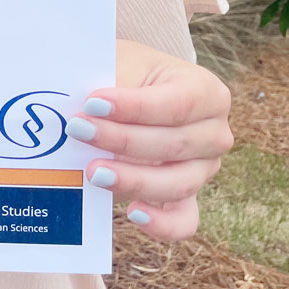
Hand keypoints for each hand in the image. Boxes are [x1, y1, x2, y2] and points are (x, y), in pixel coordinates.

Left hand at [67, 39, 232, 240]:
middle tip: (77, 130)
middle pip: (175, 144)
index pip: (177, 103)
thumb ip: (110, 84)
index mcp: (205, 91)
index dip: (135, 107)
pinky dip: (162, 224)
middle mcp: (213, 132)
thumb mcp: (122, 64)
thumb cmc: (125, 72)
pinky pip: (184, 220)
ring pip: (178, 182)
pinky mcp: (185, 196)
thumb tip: (75, 103)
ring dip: (133, 179)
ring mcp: (203, 168)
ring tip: (92, 171)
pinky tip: (133, 213)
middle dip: (122, 140)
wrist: (128, 88)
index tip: (92, 103)